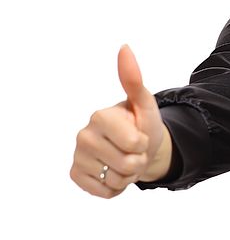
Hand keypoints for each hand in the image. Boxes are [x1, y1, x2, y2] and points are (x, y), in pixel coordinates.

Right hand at [71, 44, 165, 197]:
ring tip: (125, 160)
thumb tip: (125, 47)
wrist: (139, 148)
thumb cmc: (142, 124)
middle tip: (134, 150)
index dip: (144, 143)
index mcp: (100, 116)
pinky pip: (104, 192)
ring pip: (116, 180)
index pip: (134, 143)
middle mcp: (83, 135)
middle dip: (138, 160)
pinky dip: (116, 187)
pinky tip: (113, 172)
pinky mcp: (76, 175)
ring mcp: (78, 156)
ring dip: (129, 175)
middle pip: (127, 164)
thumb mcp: (144, 104)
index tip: (139, 134)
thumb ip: (133, 79)